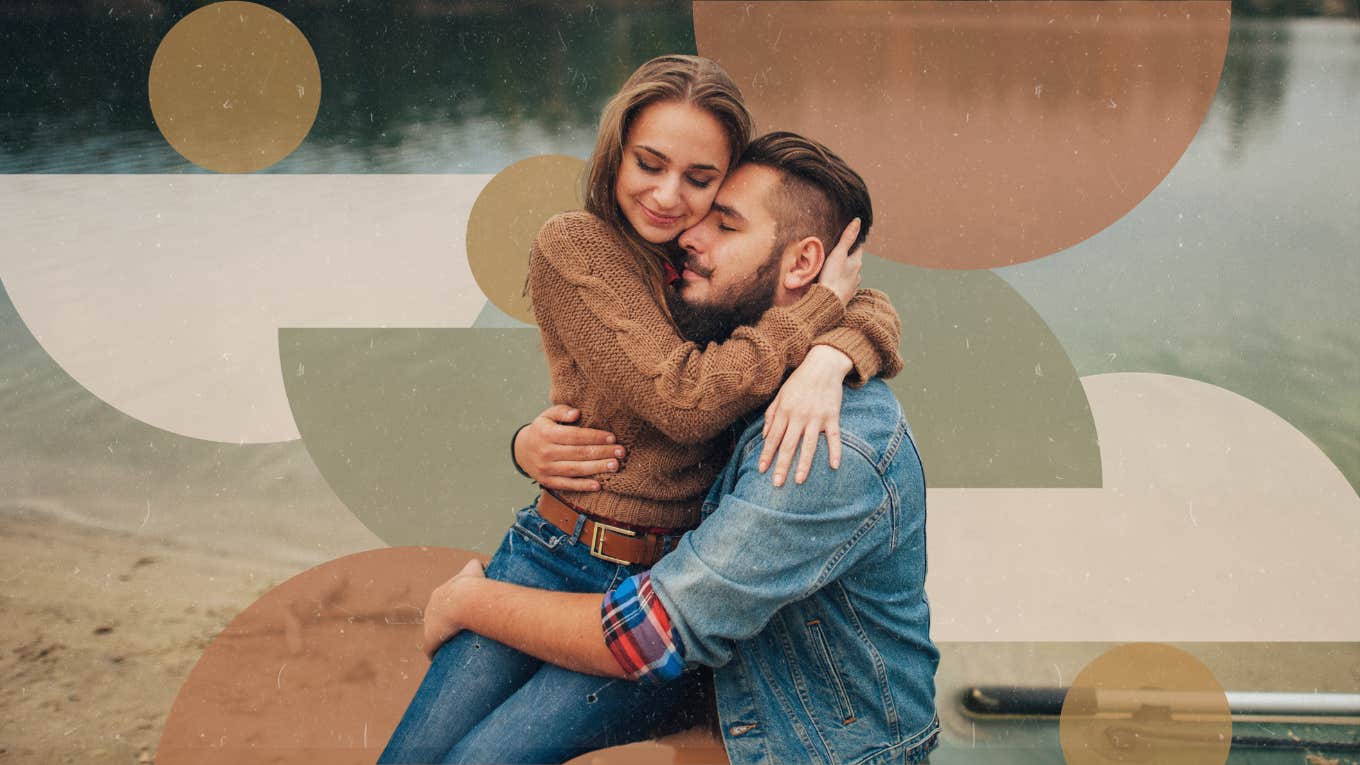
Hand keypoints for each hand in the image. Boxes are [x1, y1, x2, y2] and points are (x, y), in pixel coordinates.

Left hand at [422, 559, 485, 657]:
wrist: (465, 600)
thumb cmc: (472, 585)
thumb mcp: (475, 568)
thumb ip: (478, 564)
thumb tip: (487, 563)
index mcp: (439, 594)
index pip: (444, 602)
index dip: (454, 609)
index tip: (465, 615)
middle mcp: (430, 608)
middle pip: (438, 619)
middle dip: (447, 625)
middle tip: (464, 632)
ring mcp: (428, 624)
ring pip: (434, 634)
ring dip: (443, 640)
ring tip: (458, 647)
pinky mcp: (430, 640)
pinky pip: (431, 649)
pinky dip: (435, 653)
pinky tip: (443, 658)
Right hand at [514, 405, 624, 491]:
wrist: (521, 450)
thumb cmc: (542, 430)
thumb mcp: (547, 416)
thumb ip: (562, 411)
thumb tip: (577, 413)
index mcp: (547, 434)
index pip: (575, 436)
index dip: (595, 436)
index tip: (612, 437)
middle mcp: (546, 452)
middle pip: (578, 453)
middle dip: (602, 452)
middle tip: (620, 452)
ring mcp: (546, 469)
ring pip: (575, 469)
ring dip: (597, 468)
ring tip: (615, 465)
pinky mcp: (547, 481)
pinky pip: (567, 484)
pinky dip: (583, 486)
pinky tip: (599, 485)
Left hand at [758, 345, 851, 486]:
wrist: (823, 365)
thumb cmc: (799, 381)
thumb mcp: (780, 394)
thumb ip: (772, 415)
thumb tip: (764, 436)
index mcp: (785, 411)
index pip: (773, 438)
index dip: (767, 455)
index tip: (762, 470)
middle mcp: (799, 416)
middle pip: (789, 445)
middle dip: (782, 465)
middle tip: (776, 484)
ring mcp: (817, 417)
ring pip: (809, 445)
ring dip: (804, 464)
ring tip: (799, 481)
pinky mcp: (832, 416)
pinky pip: (834, 437)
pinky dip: (835, 451)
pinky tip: (834, 466)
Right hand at [816, 218, 862, 305]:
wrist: (828, 302)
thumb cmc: (832, 278)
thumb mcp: (838, 254)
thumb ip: (847, 238)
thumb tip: (857, 221)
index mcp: (857, 263)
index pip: (858, 248)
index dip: (853, 243)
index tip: (849, 239)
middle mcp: (858, 275)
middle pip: (854, 262)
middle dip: (848, 258)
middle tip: (838, 254)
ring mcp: (852, 286)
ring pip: (850, 275)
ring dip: (844, 271)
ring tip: (834, 269)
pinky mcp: (846, 296)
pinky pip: (845, 286)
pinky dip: (841, 283)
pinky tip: (834, 283)